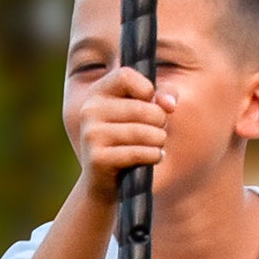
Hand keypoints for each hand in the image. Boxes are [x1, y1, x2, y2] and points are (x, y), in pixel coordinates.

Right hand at [66, 64, 176, 204]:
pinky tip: (154, 158)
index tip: (151, 102)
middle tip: (159, 132)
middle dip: (160, 121)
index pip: (125, 75)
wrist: (106, 183)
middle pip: (142, 107)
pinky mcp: (97, 158)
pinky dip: (154, 156)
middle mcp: (89, 110)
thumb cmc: (128, 142)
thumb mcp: (143, 114)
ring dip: (159, 141)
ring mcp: (91, 135)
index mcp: (98, 93)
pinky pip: (138, 152)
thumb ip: (160, 98)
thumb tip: (169, 104)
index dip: (147, 89)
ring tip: (157, 146)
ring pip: (143, 132)